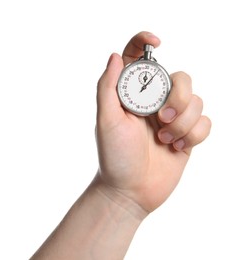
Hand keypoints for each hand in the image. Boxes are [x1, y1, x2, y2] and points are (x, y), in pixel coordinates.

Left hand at [96, 31, 210, 212]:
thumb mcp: (106, 121)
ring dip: (184, 123)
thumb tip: (116, 56)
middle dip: (178, 98)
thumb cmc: (115, 157)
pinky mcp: (187, 134)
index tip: (158, 42)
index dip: (145, 41)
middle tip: (163, 120)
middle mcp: (154, 102)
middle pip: (181, 78)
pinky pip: (205, 122)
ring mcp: (172, 118)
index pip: (140, 58)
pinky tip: (177, 148)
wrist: (131, 190)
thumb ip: (108, 87)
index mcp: (134, 95)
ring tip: (166, 141)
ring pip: (196, 101)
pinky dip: (195, 134)